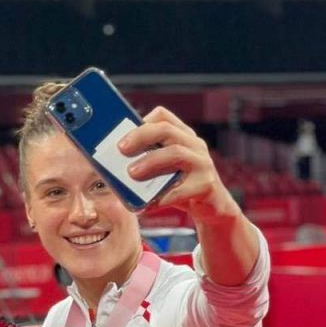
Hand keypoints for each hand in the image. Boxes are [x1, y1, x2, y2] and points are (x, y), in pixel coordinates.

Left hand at [118, 106, 240, 224]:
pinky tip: (146, 205)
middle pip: (167, 130)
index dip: (141, 123)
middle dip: (141, 137)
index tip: (122, 137)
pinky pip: (181, 190)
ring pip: (176, 153)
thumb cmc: (182, 187)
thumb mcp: (166, 170)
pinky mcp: (207, 185)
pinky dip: (161, 198)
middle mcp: (195, 145)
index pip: (163, 117)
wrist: (213, 209)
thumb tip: (113, 163)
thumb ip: (148, 161)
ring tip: (132, 174)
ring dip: (150, 162)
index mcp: (183, 136)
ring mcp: (203, 164)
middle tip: (121, 150)